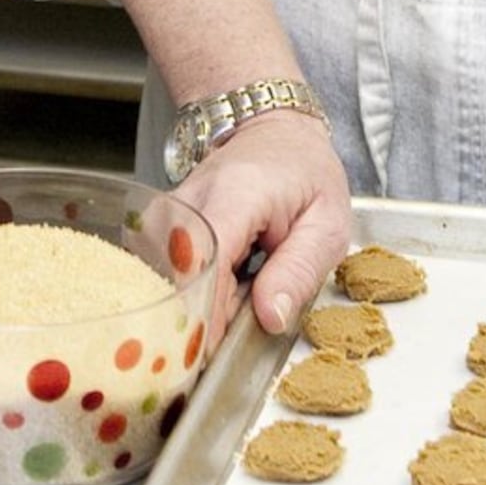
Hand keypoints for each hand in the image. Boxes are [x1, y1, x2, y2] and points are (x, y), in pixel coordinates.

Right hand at [177, 109, 349, 338]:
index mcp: (237, 195)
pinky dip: (193, 292)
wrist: (273, 130)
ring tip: (241, 292)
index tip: (217, 354)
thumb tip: (270, 319)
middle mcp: (190, 199)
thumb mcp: (326, 223)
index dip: (208, 314)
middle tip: (244, 327)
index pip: (206, 261)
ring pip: (165, 279)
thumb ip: (299, 271)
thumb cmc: (304, 173)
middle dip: (206, 318)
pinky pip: (164, 272)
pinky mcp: (159, 224)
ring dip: (201, 305)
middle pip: (177, 277)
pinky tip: (221, 285)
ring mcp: (168, 210)